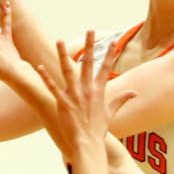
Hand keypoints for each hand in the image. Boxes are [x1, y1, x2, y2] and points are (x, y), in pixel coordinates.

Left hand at [36, 32, 136, 162]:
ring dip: (62, 55)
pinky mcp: (63, 103)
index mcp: (99, 91)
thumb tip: (134, 93)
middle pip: (88, 63)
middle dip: (90, 45)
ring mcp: (75, 95)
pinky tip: (39, 67)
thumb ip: (121, 99)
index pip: (106, 68)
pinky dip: (46, 77)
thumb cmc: (98, 129)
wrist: (88, 143)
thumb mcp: (111, 112)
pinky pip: (53, 87)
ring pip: (68, 71)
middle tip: (90, 30)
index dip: (110, 54)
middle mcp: (88, 90)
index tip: (113, 41)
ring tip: (58, 41)